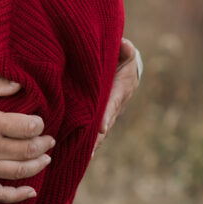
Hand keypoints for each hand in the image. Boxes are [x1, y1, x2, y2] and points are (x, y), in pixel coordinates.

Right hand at [0, 75, 54, 202]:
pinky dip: (18, 195)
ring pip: (19, 171)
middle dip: (43, 144)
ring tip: (46, 159)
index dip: (39, 125)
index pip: (27, 127)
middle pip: (28, 149)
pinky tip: (31, 192)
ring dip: (38, 165)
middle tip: (49, 140)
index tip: (39, 123)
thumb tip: (20, 86)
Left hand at [93, 37, 140, 154]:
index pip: (112, 104)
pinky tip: (75, 153)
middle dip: (98, 138)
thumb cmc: (122, 57)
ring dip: (93, 144)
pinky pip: (94, 131)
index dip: (107, 115)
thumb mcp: (125, 51)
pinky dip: (89, 142)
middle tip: (89, 151)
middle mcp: (116, 105)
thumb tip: (125, 45)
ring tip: (82, 157)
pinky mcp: (100, 117)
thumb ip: (125, 49)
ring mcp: (108, 113)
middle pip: (105, 124)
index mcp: (121, 89)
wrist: (127, 67)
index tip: (102, 128)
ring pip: (100, 131)